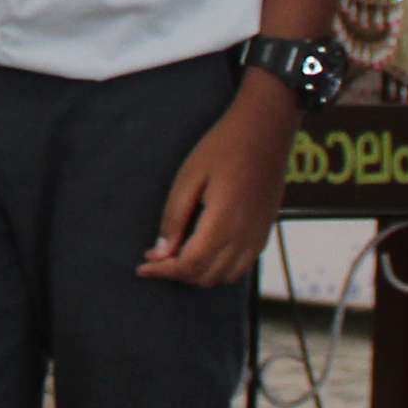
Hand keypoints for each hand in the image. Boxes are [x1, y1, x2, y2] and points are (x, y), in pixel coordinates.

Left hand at [141, 76, 292, 284]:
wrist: (265, 130)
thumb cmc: (222, 148)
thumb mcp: (189, 178)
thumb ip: (174, 218)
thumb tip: (160, 253)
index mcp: (223, 223)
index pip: (189, 265)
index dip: (163, 271)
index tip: (142, 266)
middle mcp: (244, 237)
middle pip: (206, 276)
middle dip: (177, 273)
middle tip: (156, 257)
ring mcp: (258, 237)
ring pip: (224, 277)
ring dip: (199, 273)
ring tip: (177, 254)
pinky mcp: (264, 232)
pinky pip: (241, 267)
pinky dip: (219, 268)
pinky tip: (203, 249)